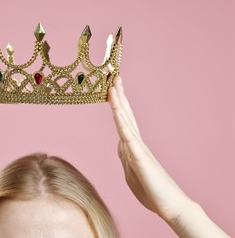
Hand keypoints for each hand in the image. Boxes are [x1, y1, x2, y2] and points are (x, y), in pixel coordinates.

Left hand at [108, 76, 189, 221]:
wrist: (170, 206)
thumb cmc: (151, 189)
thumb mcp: (131, 170)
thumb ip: (125, 154)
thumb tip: (120, 142)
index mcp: (132, 145)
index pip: (123, 119)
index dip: (117, 103)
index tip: (111, 87)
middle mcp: (136, 143)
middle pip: (125, 114)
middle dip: (118, 95)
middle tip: (113, 75)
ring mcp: (138, 150)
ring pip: (126, 122)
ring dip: (118, 103)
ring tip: (113, 85)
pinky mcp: (140, 160)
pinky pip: (129, 140)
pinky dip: (122, 125)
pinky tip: (116, 112)